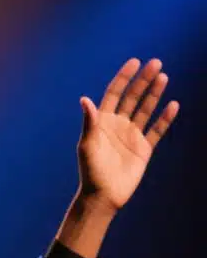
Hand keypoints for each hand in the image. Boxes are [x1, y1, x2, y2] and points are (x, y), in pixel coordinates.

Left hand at [76, 58, 179, 212]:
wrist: (103, 195)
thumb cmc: (90, 171)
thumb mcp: (87, 145)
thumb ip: (89, 122)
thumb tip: (85, 100)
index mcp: (102, 122)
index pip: (114, 94)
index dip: (123, 78)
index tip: (134, 62)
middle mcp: (117, 125)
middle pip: (132, 98)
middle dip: (143, 80)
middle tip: (156, 63)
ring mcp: (131, 136)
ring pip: (145, 109)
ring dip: (154, 93)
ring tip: (164, 76)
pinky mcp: (144, 148)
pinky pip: (157, 129)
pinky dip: (165, 118)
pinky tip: (173, 104)